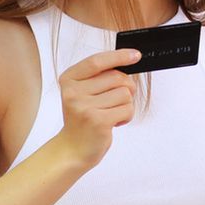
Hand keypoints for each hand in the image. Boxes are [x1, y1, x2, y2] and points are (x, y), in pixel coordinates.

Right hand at [53, 49, 140, 168]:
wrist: (72, 149)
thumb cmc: (82, 119)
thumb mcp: (83, 93)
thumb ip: (99, 77)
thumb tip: (129, 60)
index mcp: (69, 80)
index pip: (97, 61)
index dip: (119, 56)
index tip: (136, 55)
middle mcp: (73, 92)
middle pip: (117, 77)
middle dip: (126, 88)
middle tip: (117, 101)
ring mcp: (84, 107)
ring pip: (125, 93)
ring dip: (125, 105)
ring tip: (111, 114)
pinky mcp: (98, 121)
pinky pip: (127, 109)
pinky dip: (126, 116)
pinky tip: (113, 123)